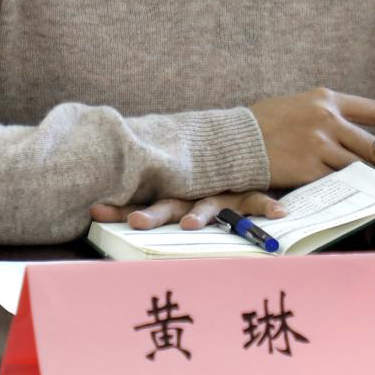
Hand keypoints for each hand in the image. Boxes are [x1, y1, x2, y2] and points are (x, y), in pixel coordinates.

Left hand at [90, 190, 286, 230]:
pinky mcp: (246, 192)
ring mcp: (220, 192)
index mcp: (171, 193)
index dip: (119, 206)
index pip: (141, 199)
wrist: (239, 148)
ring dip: (201, 214)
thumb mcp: (172, 190)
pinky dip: (267, 206)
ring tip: (191, 226)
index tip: (96, 210)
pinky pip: (257, 199)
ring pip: (209, 204)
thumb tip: (97, 208)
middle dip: (153, 213)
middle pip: (171, 203)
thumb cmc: (199, 180)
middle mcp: (192, 191)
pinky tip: (278, 215)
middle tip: (136, 222)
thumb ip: (146, 202)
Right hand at [249, 87, 374, 216]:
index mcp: (327, 99)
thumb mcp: (298, 104)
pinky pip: (340, 186)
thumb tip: (351, 130)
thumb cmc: (263, 122)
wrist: (234, 138)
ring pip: (365, 170)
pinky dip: (360, 198)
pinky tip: (374, 209)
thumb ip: (325, 114)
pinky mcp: (307, 168)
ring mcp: (318, 144)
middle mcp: (327, 119)